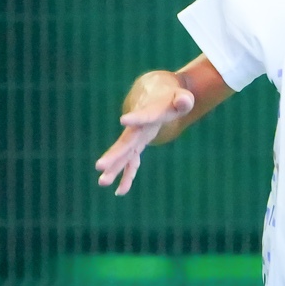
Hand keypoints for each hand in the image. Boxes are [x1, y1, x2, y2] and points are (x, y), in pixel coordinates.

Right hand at [94, 73, 195, 195]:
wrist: (154, 93)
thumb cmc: (171, 97)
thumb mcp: (181, 97)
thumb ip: (183, 100)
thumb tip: (185, 100)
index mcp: (150, 112)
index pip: (143, 116)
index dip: (136, 118)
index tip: (123, 120)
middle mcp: (138, 127)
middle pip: (125, 142)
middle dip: (113, 155)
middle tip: (99, 166)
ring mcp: (135, 137)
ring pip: (123, 154)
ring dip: (114, 169)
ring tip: (102, 183)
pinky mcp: (136, 145)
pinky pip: (131, 163)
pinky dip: (127, 176)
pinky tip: (120, 192)